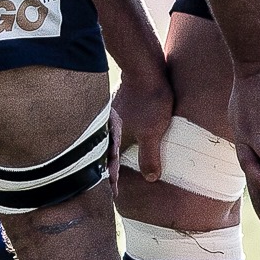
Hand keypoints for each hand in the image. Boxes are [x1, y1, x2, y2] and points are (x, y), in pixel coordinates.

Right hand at [111, 70, 174, 185]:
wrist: (145, 67)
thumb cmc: (149, 100)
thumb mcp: (152, 132)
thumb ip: (149, 156)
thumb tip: (150, 178)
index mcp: (113, 135)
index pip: (110, 162)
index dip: (112, 177)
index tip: (113, 192)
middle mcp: (109, 125)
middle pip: (107, 149)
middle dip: (110, 164)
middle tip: (112, 178)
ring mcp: (115, 112)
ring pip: (112, 136)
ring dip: (116, 148)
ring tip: (121, 158)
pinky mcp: (122, 103)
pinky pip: (120, 124)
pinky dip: (123, 133)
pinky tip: (129, 133)